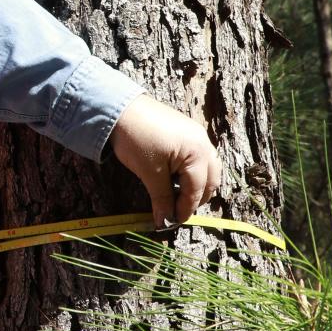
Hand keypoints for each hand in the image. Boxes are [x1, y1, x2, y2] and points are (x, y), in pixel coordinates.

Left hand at [108, 94, 221, 228]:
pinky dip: (193, 172)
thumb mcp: (149, 173)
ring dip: (196, 186)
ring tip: (176, 196)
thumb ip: (161, 198)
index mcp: (198, 153)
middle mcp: (204, 143)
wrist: (121, 108)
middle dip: (195, 199)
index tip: (172, 222)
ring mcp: (198, 135)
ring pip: (208, 169)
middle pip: (210, 181)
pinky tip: (176, 178)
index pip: (197, 190)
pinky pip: (200, 157)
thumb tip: (164, 222)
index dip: (185, 209)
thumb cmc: (136, 139)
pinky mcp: (189, 131)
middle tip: (176, 212)